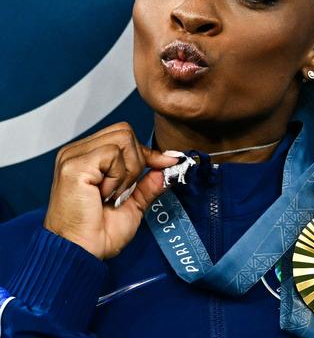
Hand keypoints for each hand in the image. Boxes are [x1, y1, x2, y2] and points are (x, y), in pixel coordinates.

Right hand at [43, 122, 178, 259]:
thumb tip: (169, 164)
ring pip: (122, 140)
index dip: (146, 152)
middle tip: (125, 190)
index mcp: (88, 157)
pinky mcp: (74, 165)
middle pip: (125, 132)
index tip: (166, 163)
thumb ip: (150, 182)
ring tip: (113, 194)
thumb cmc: (99, 233)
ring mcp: (73, 157)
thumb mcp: (134, 203)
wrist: (82, 253)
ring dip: (127, 171)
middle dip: (137, 161)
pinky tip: (104, 195)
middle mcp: (77, 152)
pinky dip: (117, 177)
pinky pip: (112, 155)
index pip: (124, 136)